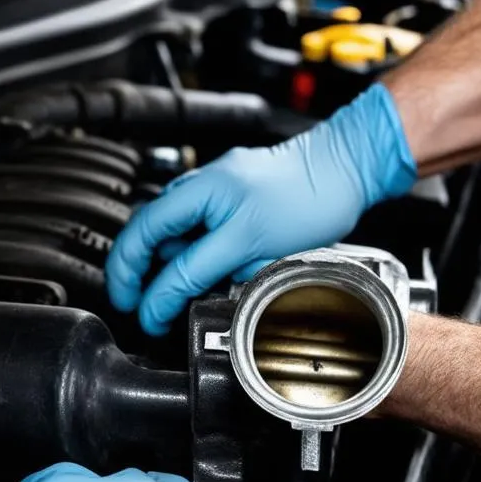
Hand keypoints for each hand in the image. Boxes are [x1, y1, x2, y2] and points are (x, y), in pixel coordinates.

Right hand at [106, 83, 416, 334]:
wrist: (345, 170)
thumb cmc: (308, 197)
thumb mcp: (248, 245)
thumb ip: (199, 271)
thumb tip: (164, 300)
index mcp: (197, 191)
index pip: (144, 238)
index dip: (135, 279)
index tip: (141, 311)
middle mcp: (198, 188)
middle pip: (148, 234)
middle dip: (136, 273)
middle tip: (137, 305)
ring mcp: (212, 192)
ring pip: (171, 234)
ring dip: (161, 264)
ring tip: (167, 294)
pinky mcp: (229, 201)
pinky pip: (195, 231)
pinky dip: (188, 255)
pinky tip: (200, 273)